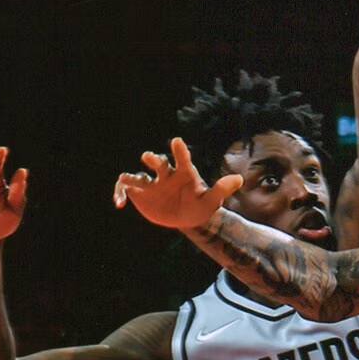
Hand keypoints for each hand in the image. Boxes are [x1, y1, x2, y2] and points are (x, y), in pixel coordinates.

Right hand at [113, 137, 241, 229]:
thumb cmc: (200, 205)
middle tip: (150, 158)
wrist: (186, 217)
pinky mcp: (139, 192)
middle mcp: (165, 174)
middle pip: (158, 163)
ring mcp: (151, 183)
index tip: (177, 142)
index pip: (182, 159)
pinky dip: (120, 193)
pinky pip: (126, 188)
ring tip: (129, 182)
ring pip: (138, 175)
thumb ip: (222, 189)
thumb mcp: (211, 201)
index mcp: (183, 173)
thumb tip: (239, 179)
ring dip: (132, 177)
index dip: (179, 151)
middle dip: (154, 160)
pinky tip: (119, 203)